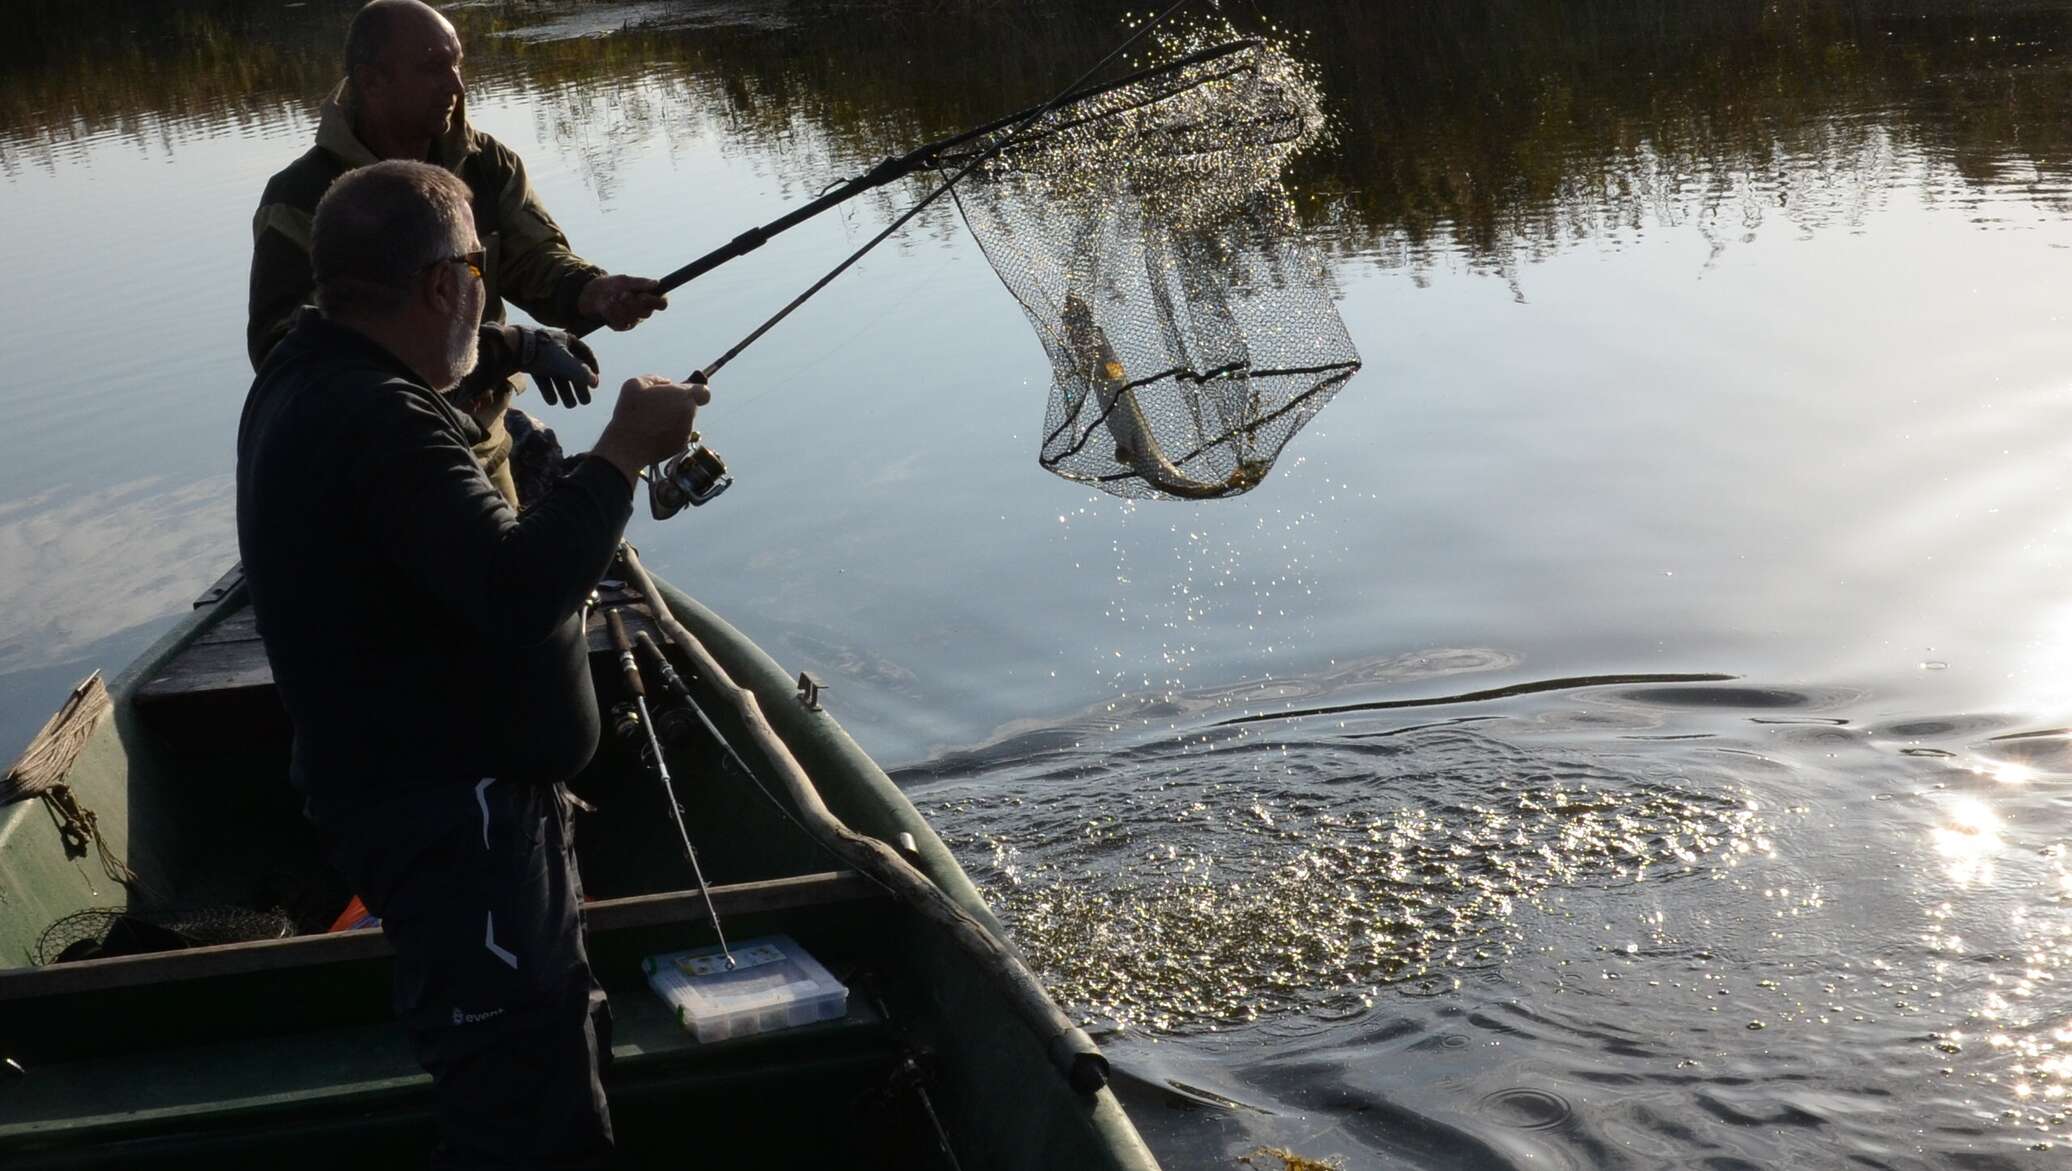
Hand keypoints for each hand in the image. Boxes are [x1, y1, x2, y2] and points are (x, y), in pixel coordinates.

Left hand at [477, 324, 599, 406]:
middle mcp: (555, 345)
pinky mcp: (529, 361)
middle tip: (584, 402)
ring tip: (569, 405)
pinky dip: (548, 388)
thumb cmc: (543, 352)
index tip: (595, 383)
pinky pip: (543, 376)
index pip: (585, 353)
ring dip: (564, 390)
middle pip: (571, 368)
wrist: (512, 347)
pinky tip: (552, 401)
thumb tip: (595, 382)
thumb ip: (581, 373)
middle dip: (578, 386)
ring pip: (557, 374)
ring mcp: (541, 353)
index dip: (591, 368)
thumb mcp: (566, 364)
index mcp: (566, 340)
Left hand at [577, 274, 667, 331]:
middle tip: (623, 294)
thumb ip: (641, 283)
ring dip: (620, 307)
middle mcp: (644, 311)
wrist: (593, 294)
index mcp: (649, 299)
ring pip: (633, 318)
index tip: (643, 296)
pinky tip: (607, 306)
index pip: (662, 304)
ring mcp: (633, 320)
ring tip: (612, 298)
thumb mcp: (625, 281)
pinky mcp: (622, 326)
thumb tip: (657, 283)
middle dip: (632, 302)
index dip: (656, 302)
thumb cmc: (612, 286)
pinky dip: (611, 313)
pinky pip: (620, 323)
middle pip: (647, 312)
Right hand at [590, 374, 711, 486]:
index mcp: (683, 397)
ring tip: (650, 421)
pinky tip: (652, 433)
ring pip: (684, 420)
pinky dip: (669, 432)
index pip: (703, 392)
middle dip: (677, 403)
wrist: (627, 447)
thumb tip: (667, 382)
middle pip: (690, 405)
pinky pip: (679, 433)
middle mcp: (689, 415)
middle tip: (657, 405)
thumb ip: (656, 379)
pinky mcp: (682, 446)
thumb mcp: (635, 384)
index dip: (696, 390)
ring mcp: (687, 432)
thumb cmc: (630, 414)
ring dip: (672, 418)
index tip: (684, 391)